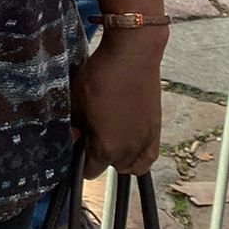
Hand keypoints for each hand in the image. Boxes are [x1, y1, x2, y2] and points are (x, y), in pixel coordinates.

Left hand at [68, 28, 164, 176]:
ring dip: (119, 157)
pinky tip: (130, 143)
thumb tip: (74, 135)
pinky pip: (149, 156)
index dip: (78, 159)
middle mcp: (128, 150)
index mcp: (106, 147)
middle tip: (91, 134)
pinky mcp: (156, 129)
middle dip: (98, 156)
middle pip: (110, 167)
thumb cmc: (101, 77)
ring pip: (131, 165)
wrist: (132, 57)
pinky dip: (140, 156)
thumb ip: (72, 126)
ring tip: (110, 139)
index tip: (77, 140)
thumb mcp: (75, 102)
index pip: (89, 171)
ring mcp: (145, 141)